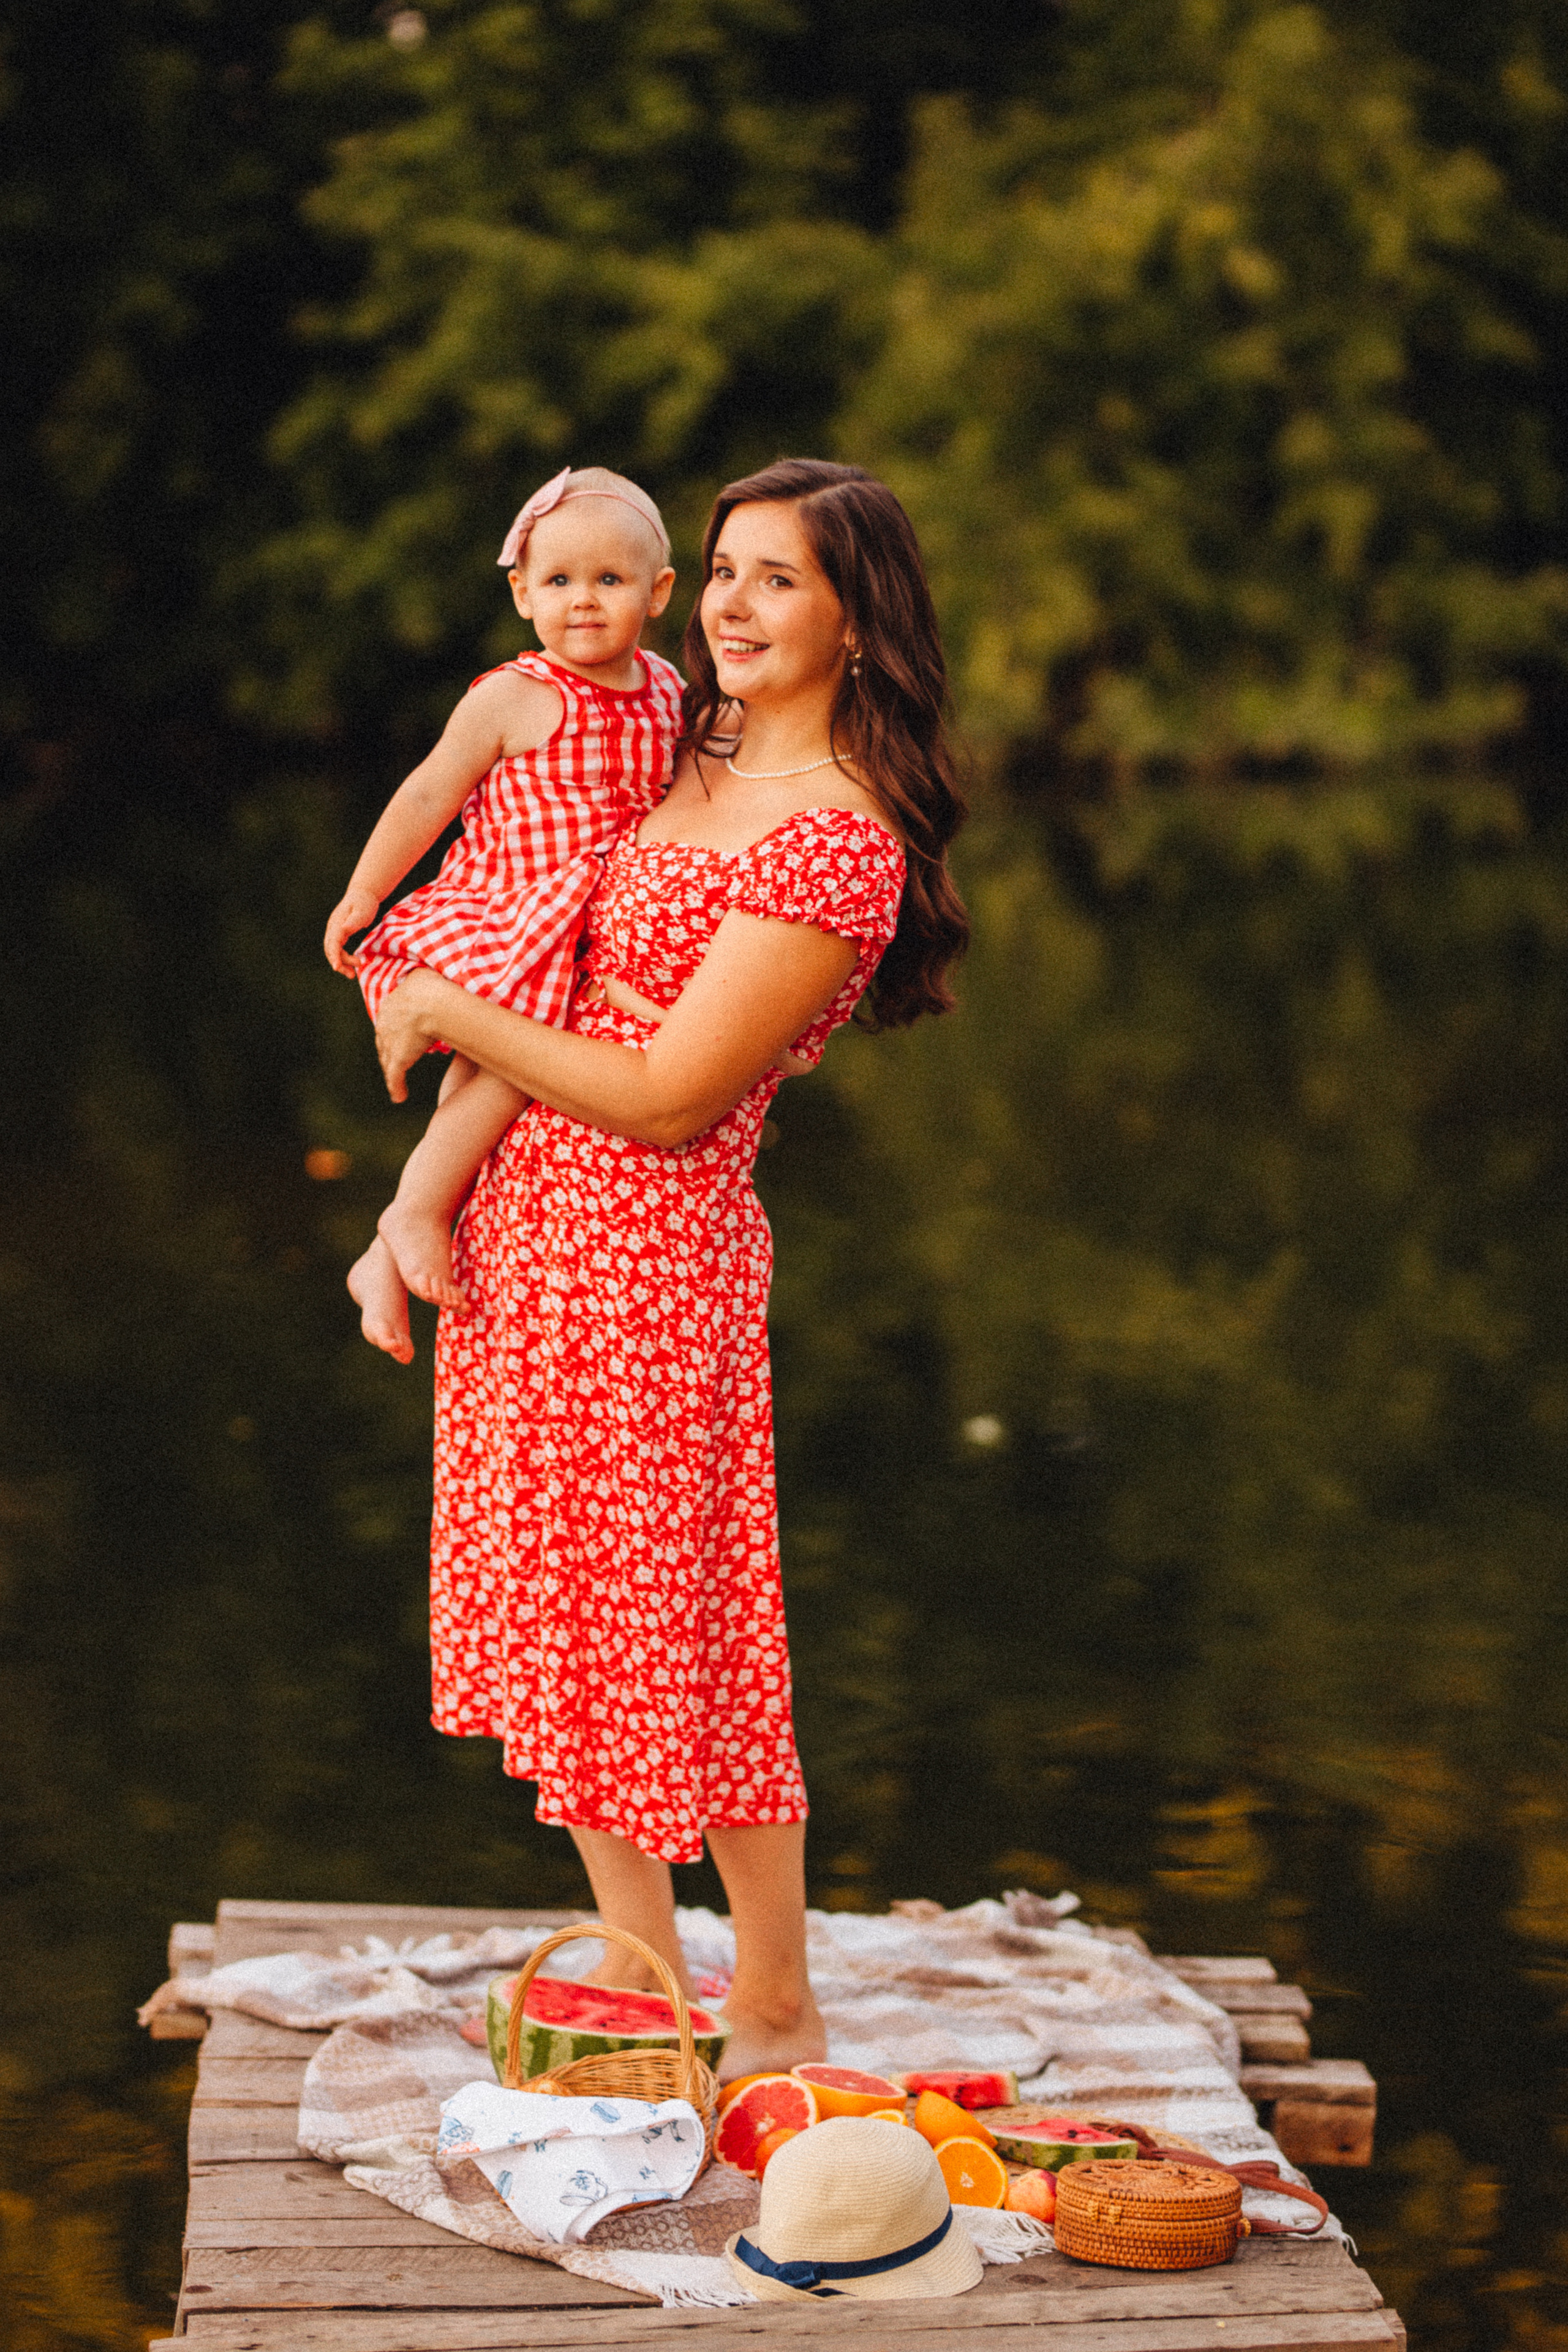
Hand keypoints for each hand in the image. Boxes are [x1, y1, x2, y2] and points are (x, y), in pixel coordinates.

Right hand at [324, 885, 381, 974]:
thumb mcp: (362, 910)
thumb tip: (345, 929)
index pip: (333, 942)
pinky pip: (338, 949)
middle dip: (338, 963)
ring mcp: (335, 931)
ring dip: (341, 963)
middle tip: (352, 975)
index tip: (336, 967)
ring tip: (353, 973)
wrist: (363, 894)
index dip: (334, 956)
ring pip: (333, 951)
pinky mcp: (339, 934)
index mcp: (337, 923)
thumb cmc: (364, 902)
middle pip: (330, 949)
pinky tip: (353, 963)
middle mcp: (333, 928)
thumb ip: (354, 920)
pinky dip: (343, 958)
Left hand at [375, 969, 442, 1101]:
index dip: (394, 1031)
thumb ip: (422, 979)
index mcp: (390, 1006)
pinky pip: (395, 1078)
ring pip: (388, 1061)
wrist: (431, 1002)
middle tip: (395, 1059)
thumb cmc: (432, 987)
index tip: (401, 1036)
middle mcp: (385, 1025)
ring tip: (396, 1082)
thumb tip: (428, 974)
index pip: (388, 1022)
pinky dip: (396, 1088)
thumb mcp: (423, 977)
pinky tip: (399, 1097)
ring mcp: (390, 1043)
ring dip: (392, 1072)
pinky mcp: (398, 1059)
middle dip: (389, 1051)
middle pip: (384, 1042)